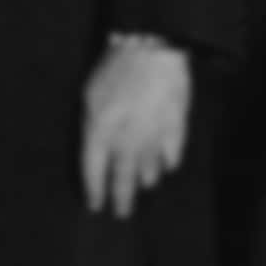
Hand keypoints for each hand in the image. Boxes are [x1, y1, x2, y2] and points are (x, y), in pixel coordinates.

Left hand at [79, 36, 190, 216]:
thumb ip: (91, 126)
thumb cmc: (114, 68)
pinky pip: (172, 154)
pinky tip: (166, 167)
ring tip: (142, 187)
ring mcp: (154, 136)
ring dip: (144, 179)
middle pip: (122, 177)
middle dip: (121, 198)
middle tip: (121, 215)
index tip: (95, 205)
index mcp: (100, 130)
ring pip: (149, 169)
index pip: (93, 168)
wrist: (153, 50)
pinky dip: (168, 162)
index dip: (94, 189)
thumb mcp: (89, 95)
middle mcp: (127, 139)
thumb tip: (98, 150)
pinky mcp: (176, 128)